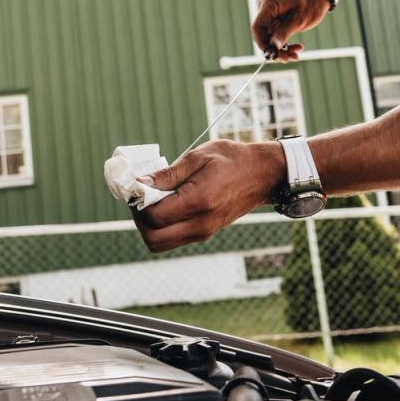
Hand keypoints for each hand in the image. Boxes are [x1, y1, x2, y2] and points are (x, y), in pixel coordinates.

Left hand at [132, 140, 285, 252]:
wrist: (263, 174)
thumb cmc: (232, 159)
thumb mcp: (198, 156)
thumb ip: (167, 174)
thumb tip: (139, 184)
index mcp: (200, 201)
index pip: (154, 216)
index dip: (138, 202)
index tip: (136, 185)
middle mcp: (201, 223)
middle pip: (153, 239)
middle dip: (139, 219)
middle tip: (141, 196)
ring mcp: (204, 232)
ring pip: (161, 243)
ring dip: (149, 226)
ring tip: (153, 200)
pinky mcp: (205, 233)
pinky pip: (173, 239)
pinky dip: (162, 227)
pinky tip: (166, 204)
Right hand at [250, 0, 331, 60]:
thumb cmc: (311, 3)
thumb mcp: (299, 20)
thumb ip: (283, 33)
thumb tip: (272, 49)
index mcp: (269, 4)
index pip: (257, 27)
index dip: (262, 43)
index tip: (273, 56)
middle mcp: (266, 8)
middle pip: (263, 34)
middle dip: (275, 48)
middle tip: (289, 58)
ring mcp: (270, 13)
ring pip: (270, 37)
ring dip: (282, 48)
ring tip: (296, 54)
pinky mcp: (275, 19)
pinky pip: (275, 35)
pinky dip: (284, 43)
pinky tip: (296, 48)